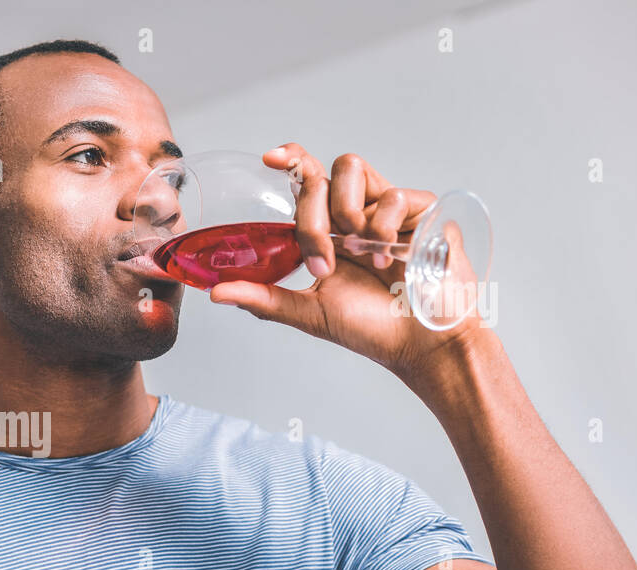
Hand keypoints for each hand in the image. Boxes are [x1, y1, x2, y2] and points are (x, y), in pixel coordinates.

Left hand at [208, 143, 487, 382]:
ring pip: (352, 169)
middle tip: (323, 261)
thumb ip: (262, 297)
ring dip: (347, 213)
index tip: (269, 159)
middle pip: (319, 176)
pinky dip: (384, 227)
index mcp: (328, 229)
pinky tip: (389, 257)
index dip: (290, 159)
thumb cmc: (369, 328)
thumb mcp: (307, 312)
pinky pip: (394, 194)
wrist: (418, 343)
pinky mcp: (422, 209)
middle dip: (311, 218)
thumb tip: (214, 293)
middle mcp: (355, 211)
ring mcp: (387, 208)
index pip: (305, 178)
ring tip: (360, 253)